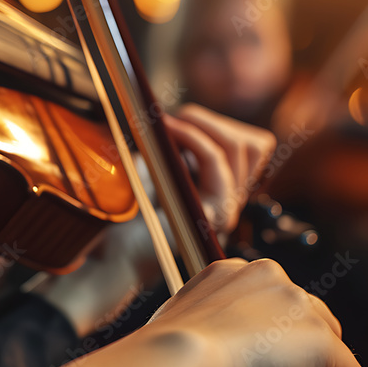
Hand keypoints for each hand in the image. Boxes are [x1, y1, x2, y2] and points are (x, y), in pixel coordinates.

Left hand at [34, 105, 276, 335]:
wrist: (114, 251)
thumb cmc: (130, 209)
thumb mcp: (156, 166)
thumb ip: (176, 144)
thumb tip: (180, 115)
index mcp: (223, 189)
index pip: (253, 147)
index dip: (220, 125)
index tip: (181, 118)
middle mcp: (231, 200)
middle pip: (253, 145)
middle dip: (212, 122)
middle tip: (174, 120)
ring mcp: (227, 208)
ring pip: (239, 148)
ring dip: (202, 126)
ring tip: (169, 124)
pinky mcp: (213, 214)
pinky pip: (217, 161)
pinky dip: (193, 138)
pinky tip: (169, 131)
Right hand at [62, 259, 365, 366]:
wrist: (174, 360)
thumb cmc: (165, 359)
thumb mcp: (188, 340)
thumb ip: (213, 343)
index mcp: (229, 274)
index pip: (269, 304)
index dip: (275, 342)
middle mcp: (267, 278)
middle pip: (307, 320)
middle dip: (304, 361)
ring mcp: (297, 306)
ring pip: (329, 349)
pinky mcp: (321, 343)